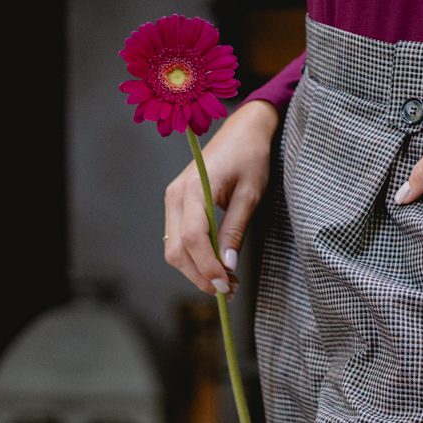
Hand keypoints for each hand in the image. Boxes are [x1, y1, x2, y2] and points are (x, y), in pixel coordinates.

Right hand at [163, 99, 279, 296]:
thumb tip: (228, 266)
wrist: (241, 132)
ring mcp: (172, 200)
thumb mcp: (250, 195)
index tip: (226, 285)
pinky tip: (215, 266)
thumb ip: (235, 230)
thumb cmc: (249, 158)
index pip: (193, 239)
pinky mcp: (177, 206)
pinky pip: (178, 240)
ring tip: (226, 282)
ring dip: (196, 271)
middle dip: (199, 275)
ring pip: (174, 249)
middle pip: (176, 250)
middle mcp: (175, 196)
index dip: (207, 267)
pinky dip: (194, 259)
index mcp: (193, 189)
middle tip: (228, 291)